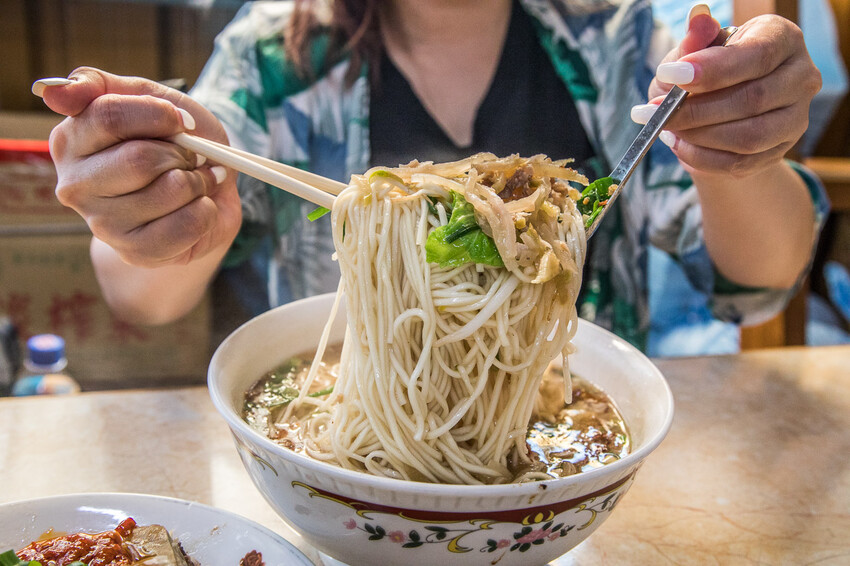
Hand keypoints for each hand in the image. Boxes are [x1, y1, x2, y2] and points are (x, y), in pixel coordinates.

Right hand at [36, 67, 241, 266]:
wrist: (203, 191)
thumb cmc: (171, 141)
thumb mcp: (146, 98)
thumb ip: (101, 85)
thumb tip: (55, 93)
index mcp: (70, 140)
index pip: (109, 116)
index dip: (160, 115)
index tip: (182, 122)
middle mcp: (76, 185)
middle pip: (140, 160)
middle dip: (182, 154)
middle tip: (192, 157)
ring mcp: (103, 224)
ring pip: (170, 190)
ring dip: (199, 181)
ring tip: (197, 181)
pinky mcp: (136, 252)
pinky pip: (188, 225)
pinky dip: (207, 211)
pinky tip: (200, 206)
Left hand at [632, 7, 821, 178]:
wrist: (723, 111)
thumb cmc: (708, 73)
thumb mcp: (694, 54)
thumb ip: (695, 42)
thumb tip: (697, 20)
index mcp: (783, 39)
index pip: (756, 55)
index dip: (712, 69)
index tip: (671, 75)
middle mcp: (800, 77)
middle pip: (752, 100)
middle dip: (695, 109)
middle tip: (655, 110)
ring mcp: (795, 117)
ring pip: (748, 137)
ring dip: (697, 136)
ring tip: (666, 128)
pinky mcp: (780, 150)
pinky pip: (740, 163)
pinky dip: (701, 157)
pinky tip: (679, 144)